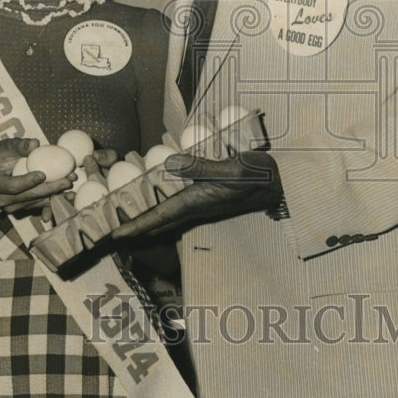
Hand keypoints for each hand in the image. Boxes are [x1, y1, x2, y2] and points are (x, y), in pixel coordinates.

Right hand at [0, 138, 76, 215]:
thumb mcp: (6, 146)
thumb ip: (20, 145)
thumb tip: (35, 144)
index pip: (13, 186)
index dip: (28, 181)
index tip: (43, 174)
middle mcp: (2, 200)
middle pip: (29, 196)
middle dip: (50, 189)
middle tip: (68, 180)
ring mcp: (12, 207)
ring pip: (37, 202)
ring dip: (56, 194)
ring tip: (73, 185)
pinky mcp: (22, 209)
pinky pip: (40, 205)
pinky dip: (55, 200)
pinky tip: (70, 196)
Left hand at [110, 150, 282, 238]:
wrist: (283, 184)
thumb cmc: (260, 176)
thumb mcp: (234, 168)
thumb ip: (202, 166)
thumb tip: (169, 162)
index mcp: (197, 201)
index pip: (159, 216)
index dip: (135, 225)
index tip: (113, 234)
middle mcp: (197, 204)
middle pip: (159, 218)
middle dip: (136, 225)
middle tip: (114, 228)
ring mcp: (204, 201)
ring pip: (168, 210)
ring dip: (148, 213)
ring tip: (128, 213)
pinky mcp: (211, 195)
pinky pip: (180, 201)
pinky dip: (164, 200)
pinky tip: (159, 191)